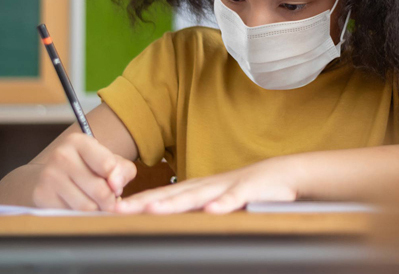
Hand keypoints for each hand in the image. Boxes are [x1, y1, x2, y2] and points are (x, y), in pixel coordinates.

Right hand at [29, 132, 136, 211]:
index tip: (112, 183)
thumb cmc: (88, 168)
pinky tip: (78, 207)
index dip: (116, 181)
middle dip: (110, 201)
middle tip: (108, 200)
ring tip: (95, 203)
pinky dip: (80, 217)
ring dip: (96, 210)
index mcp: (78, 141)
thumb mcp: (110, 162)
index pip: (108, 166)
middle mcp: (61, 155)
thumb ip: (123, 171)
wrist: (53, 176)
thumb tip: (115, 186)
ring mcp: (49, 175)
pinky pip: (71, 215)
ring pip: (87, 207)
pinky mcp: (41, 195)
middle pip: (100, 190)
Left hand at [116, 158, 298, 214]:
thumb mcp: (217, 200)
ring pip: (198, 195)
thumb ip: (196, 209)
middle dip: (145, 203)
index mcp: (198, 189)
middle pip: (172, 194)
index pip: (163, 195)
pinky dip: (224, 203)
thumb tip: (172, 224)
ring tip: (153, 210)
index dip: (139, 202)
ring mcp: (228, 186)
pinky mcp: (251, 190)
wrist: (285, 173)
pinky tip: (212, 211)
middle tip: (120, 209)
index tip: (114, 210)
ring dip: (175, 203)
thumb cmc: (249, 189)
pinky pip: (236, 197)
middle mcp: (208, 186)